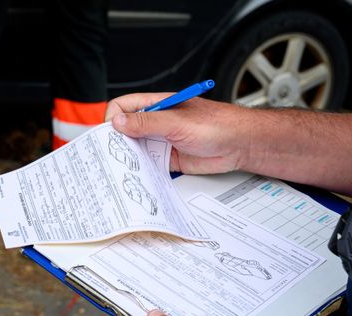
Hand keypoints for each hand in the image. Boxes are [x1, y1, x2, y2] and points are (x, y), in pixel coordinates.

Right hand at [105, 93, 252, 174]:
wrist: (239, 145)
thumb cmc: (216, 124)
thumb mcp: (177, 122)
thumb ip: (147, 122)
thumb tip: (118, 122)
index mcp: (156, 105)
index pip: (124, 107)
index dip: (113, 118)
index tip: (111, 133)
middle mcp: (156, 122)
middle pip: (126, 129)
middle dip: (117, 140)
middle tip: (112, 153)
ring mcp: (161, 141)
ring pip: (135, 148)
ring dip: (129, 157)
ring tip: (123, 167)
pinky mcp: (169, 159)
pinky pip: (149, 164)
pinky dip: (142, 170)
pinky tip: (139, 175)